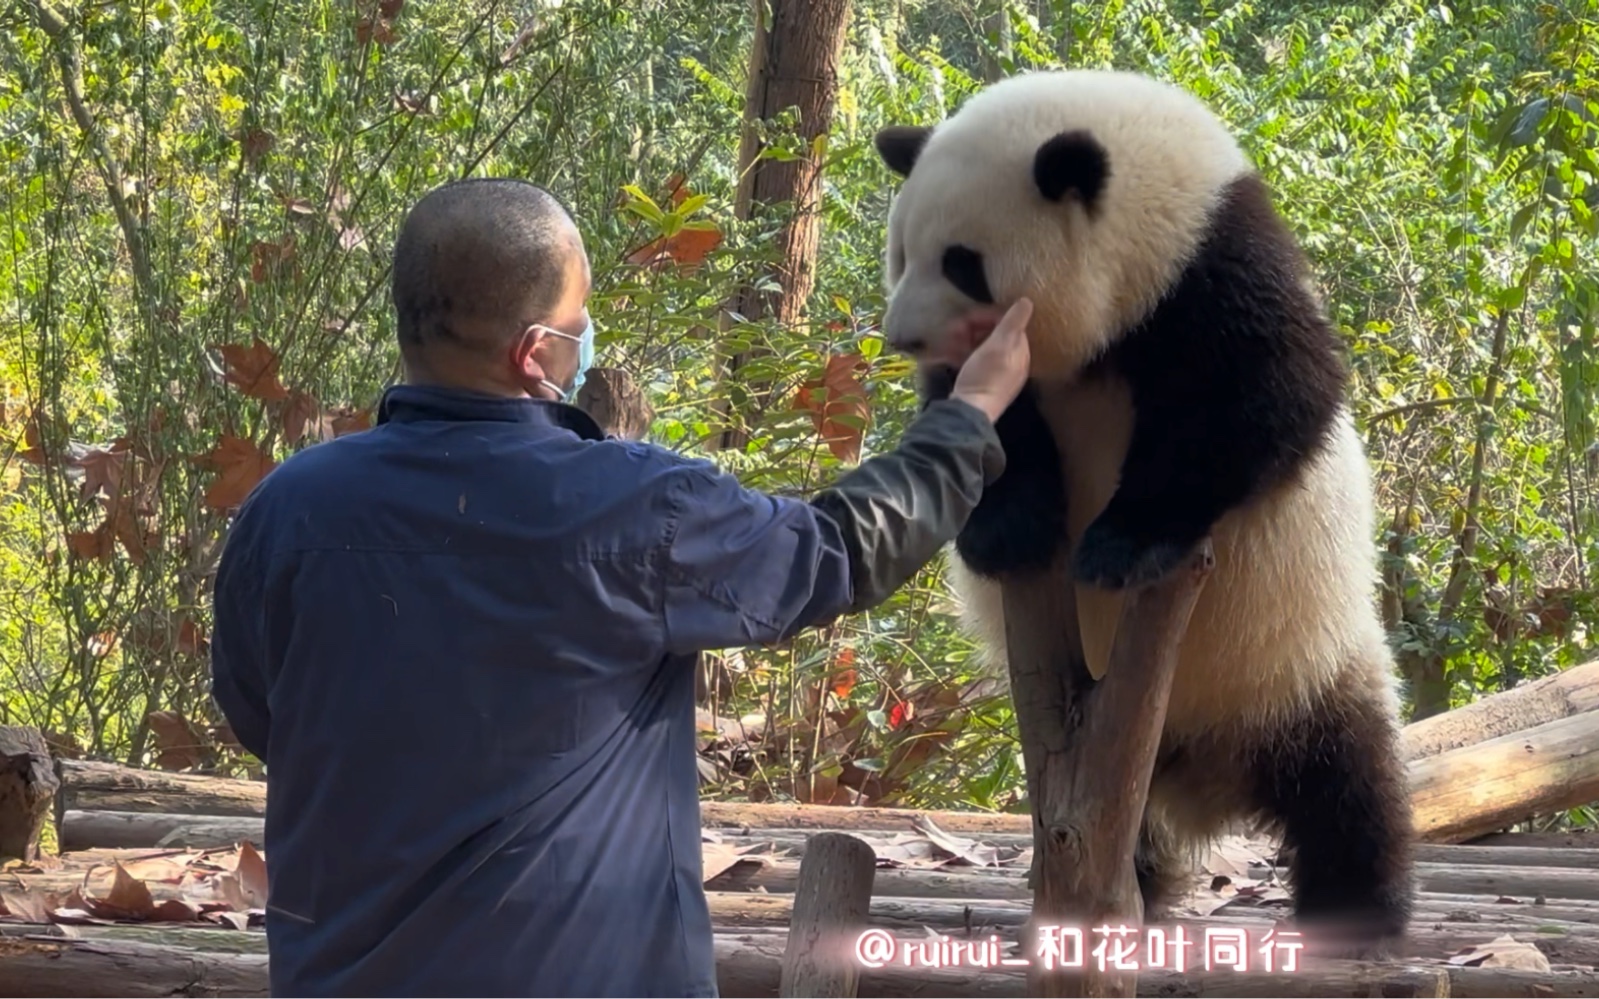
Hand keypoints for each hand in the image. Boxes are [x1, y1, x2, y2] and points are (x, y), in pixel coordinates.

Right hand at [949, 298, 1032, 422]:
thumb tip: (1028, 301)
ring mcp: (995, 374)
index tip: (968, 317)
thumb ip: (1014, 322)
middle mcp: (1012, 363)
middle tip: (954, 329)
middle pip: (992, 335)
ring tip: (948, 341)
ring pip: (979, 348)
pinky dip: (960, 354)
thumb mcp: (1001, 345)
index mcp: (1020, 352)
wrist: (969, 412)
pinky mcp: (980, 383)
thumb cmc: (986, 376)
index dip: (987, 317)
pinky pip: (971, 362)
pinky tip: (948, 354)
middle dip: (972, 329)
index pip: (1007, 324)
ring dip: (963, 340)